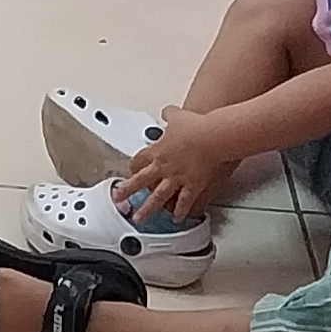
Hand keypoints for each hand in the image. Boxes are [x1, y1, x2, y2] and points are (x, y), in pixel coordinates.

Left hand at [110, 106, 233, 223]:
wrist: (211, 136)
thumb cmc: (196, 126)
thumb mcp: (178, 116)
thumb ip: (170, 115)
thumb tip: (168, 112)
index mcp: (158, 151)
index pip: (140, 160)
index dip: (134, 167)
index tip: (130, 172)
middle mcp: (164, 167)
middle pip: (141, 181)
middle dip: (128, 190)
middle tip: (118, 198)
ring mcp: (176, 178)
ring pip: (157, 197)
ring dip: (148, 209)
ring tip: (140, 219)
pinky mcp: (192, 186)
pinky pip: (183, 201)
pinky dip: (180, 211)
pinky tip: (177, 219)